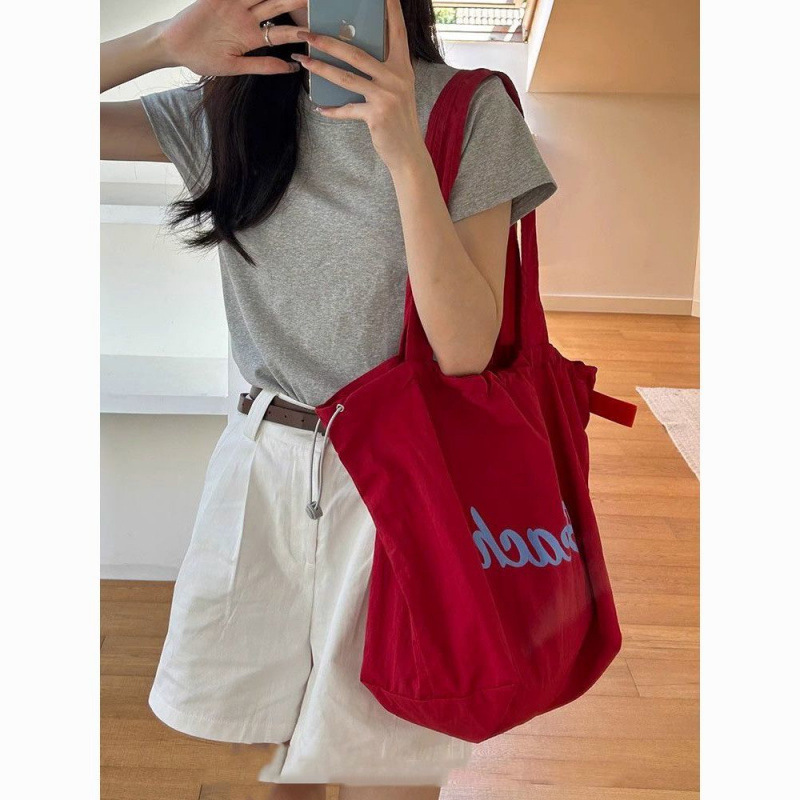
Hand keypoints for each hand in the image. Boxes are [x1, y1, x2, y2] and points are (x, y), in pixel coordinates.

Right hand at [160, 0, 308, 76]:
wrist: (174, 46)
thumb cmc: (203, 58)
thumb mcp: (235, 67)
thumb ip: (262, 65)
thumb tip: (291, 69)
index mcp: (253, 37)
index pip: (282, 32)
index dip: (300, 32)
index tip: (318, 32)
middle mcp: (247, 18)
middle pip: (277, 6)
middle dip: (294, 2)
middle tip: (314, 0)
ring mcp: (234, 4)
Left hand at [291, 0, 426, 171]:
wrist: (409, 153)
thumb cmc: (399, 121)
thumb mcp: (397, 91)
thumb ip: (382, 73)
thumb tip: (354, 58)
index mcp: (402, 67)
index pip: (397, 32)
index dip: (390, 10)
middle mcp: (396, 78)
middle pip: (356, 53)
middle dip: (327, 41)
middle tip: (307, 33)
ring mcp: (386, 96)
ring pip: (347, 77)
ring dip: (321, 68)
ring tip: (303, 60)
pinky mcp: (376, 115)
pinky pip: (347, 109)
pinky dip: (332, 110)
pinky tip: (320, 108)